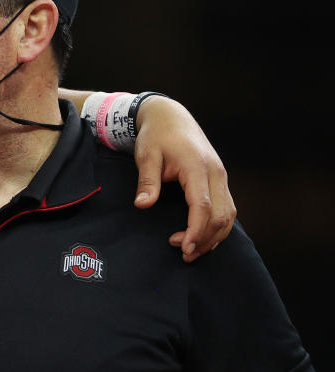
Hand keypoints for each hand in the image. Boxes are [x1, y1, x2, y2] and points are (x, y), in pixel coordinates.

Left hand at [132, 96, 235, 261]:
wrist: (171, 116)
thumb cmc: (157, 135)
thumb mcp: (146, 154)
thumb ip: (147, 180)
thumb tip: (142, 204)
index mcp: (197, 166)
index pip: (202, 206)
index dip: (196, 230)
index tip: (184, 248)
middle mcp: (216, 173)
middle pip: (220, 215)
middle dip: (205, 239)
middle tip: (184, 255)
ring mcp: (221, 176)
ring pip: (228, 214)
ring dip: (214, 236)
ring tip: (192, 251)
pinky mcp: (220, 180)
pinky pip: (227, 208)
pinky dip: (218, 226)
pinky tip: (203, 237)